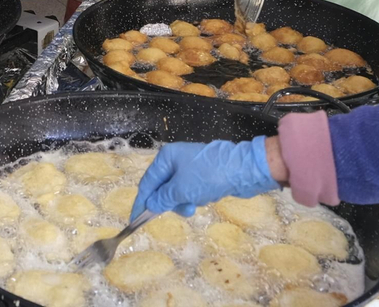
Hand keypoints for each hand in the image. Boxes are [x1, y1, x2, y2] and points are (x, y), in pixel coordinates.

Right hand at [131, 136, 278, 217]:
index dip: (141, 202)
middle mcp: (175, 160)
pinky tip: (204, 198)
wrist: (243, 170)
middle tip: (177, 212)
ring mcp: (190, 167)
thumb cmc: (208, 176)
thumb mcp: (181, 189)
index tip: (135, 220)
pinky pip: (190, 191)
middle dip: (168, 202)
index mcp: (166, 157)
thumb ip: (163, 199)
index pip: (147, 183)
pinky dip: (193, 198)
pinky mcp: (203, 175)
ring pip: (176, 192)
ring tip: (194, 205)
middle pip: (161, 187)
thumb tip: (150, 205)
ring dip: (183, 202)